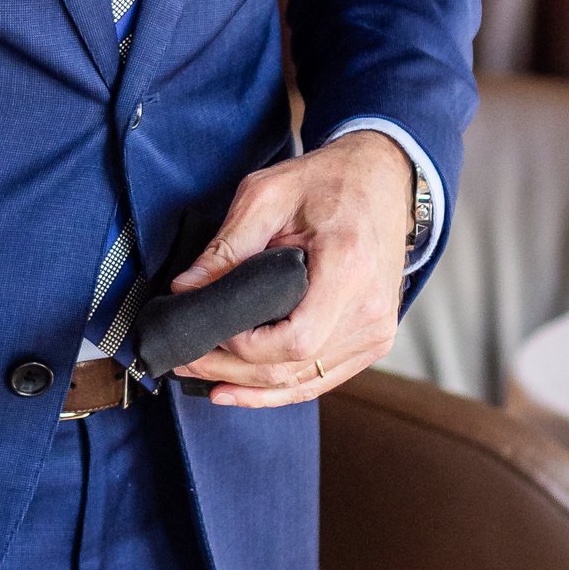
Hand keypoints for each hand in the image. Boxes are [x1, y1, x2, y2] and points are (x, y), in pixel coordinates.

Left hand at [168, 132, 414, 411]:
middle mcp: (370, 308)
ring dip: (249, 387)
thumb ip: (227, 246)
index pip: (293, 340)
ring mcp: (377, 330)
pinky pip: (322, 379)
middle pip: (293, 368)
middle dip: (230, 371)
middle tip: (184, 360)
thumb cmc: (329, 181)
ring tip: (202, 374)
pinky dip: (280, 390)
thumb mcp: (268, 195)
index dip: (242, 348)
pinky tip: (241, 390)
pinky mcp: (375, 340)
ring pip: (304, 382)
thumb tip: (185, 289)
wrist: (384, 179)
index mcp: (347, 267)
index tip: (205, 331)